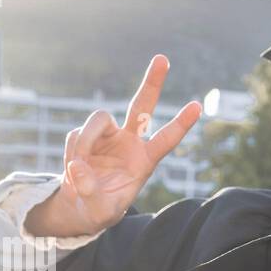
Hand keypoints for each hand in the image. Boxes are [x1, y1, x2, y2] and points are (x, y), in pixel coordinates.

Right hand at [29, 55, 201, 236]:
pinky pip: (75, 135)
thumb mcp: (101, 213)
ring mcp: (107, 135)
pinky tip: (73, 169)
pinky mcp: (86, 135)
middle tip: (163, 58)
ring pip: (98, 119)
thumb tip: (79, 166)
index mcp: (144, 161)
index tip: (198, 106)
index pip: (166, 139)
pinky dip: (72, 152)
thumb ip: (92, 193)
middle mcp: (129, 142)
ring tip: (78, 167)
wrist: (81, 206)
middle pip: (142, 105)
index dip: (181, 123)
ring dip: (84, 141)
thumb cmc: (101, 209)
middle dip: (152, 82)